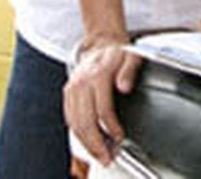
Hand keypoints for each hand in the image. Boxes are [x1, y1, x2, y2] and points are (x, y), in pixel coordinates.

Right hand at [63, 33, 140, 164]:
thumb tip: (124, 87)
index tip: (120, 137)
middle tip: (107, 157)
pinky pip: (69, 118)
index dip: (111, 127)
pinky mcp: (68, 93)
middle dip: (96, 143)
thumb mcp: (132, 56)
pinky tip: (87, 142)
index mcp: (98, 74)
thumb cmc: (120, 52)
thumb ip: (129, 71)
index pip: (102, 109)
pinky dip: (77, 133)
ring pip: (74, 122)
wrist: (102, 43)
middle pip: (85, 120)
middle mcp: (81, 82)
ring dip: (85, 143)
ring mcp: (72, 88)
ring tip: (98, 154)